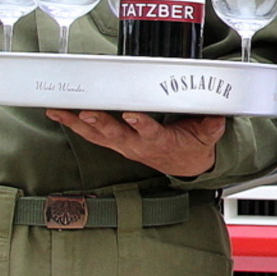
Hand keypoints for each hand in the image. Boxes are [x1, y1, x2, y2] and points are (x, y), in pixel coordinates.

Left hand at [49, 110, 224, 177]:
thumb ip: (211, 126)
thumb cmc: (192, 146)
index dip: (141, 125)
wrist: (185, 164)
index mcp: (160, 142)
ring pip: (97, 134)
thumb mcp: (208, 137)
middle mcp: (136, 145)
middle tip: (87, 111)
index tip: (132, 115)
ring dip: (77, 123)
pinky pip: (91, 134)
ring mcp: (123, 144)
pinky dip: (74, 123)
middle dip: (100, 122)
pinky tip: (58, 113)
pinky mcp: (114, 142)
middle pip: (115, 134)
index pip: (150, 133)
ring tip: (59, 111)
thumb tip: (217, 114)